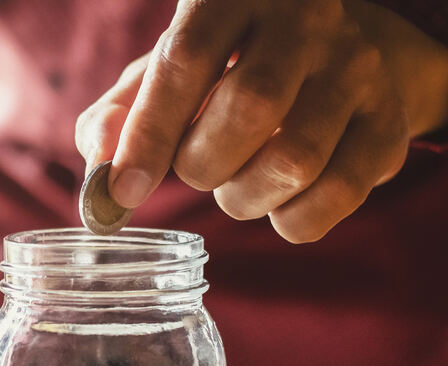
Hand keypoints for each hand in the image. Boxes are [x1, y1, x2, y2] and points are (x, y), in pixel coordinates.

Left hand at [75, 0, 447, 242]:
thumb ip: (118, 119)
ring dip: (244, 198)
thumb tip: (101, 174)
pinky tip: (278, 200)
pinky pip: (337, 196)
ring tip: (235, 183)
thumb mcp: (161, 76)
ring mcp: (357, 70)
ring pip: (294, 160)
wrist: (329, 55)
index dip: (149, 135)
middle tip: (195, 169)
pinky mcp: (388, 123)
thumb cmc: (223, 70)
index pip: (186, 61)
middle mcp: (307, 23)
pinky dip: (292, 219)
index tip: (123, 190)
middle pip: (250, 107)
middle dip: (203, 165)